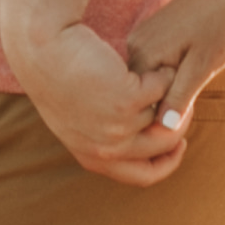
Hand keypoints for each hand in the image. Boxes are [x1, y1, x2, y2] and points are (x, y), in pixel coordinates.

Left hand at [10, 19, 183, 186]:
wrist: (42, 47)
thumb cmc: (58, 76)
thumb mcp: (77, 117)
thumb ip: (103, 136)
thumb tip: (141, 142)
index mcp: (93, 157)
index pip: (143, 176)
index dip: (167, 162)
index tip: (179, 143)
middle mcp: (106, 149)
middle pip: (163, 146)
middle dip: (180, 123)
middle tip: (182, 100)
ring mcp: (117, 127)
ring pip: (164, 114)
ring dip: (169, 93)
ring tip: (161, 74)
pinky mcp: (126, 100)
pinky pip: (163, 90)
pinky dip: (163, 74)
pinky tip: (153, 62)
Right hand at [123, 0, 224, 129]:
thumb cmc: (220, 27)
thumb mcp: (203, 66)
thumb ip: (181, 96)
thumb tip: (164, 126)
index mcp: (144, 54)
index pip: (139, 101)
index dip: (163, 110)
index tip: (189, 103)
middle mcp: (134, 44)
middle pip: (140, 89)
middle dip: (164, 96)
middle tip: (194, 84)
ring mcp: (139, 36)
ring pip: (146, 77)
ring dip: (166, 83)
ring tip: (193, 69)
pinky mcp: (148, 32)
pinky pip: (150, 62)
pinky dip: (166, 69)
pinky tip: (188, 59)